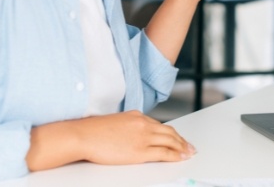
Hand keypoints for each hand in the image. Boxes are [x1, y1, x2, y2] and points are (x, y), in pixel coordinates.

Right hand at [78, 111, 194, 164]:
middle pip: (169, 132)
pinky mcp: (140, 151)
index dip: (171, 133)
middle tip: (189, 146)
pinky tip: (180, 158)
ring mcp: (143, 137)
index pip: (159, 125)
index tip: (178, 138)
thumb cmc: (93, 131)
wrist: (83, 135)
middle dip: (182, 140)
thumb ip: (128, 126)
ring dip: (182, 148)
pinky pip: (164, 153)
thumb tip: (132, 134)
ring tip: (189, 153)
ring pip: (170, 141)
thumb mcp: (115, 122)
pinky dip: (175, 155)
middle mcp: (143, 124)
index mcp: (137, 116)